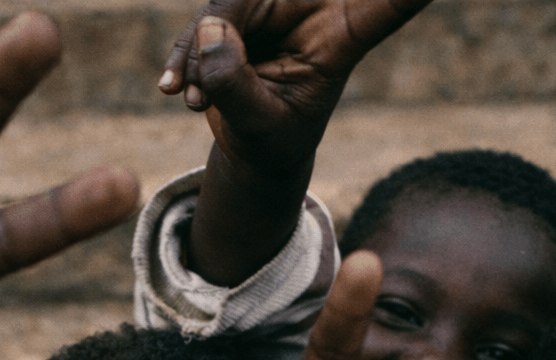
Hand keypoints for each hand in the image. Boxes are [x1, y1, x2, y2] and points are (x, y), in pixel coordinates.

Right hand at [158, 0, 433, 175]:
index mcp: (342, 37)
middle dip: (231, 19)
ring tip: (196, 100)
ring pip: (223, 6)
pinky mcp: (232, 16)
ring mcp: (267, 9)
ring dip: (198, 53)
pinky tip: (173, 89)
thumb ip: (235, 83)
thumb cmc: (274, 141)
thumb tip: (208, 29)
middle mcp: (309, 10)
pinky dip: (182, 55)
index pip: (382, 4)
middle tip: (204, 78)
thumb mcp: (258, 126)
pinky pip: (200, 21)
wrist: (255, 148)